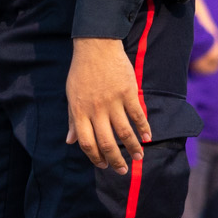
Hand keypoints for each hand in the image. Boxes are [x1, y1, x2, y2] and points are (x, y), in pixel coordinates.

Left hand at [65, 38, 151, 171]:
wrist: (96, 47)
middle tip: (123, 170)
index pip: (87, 142)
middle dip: (115, 160)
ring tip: (139, 157)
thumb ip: (72, 119)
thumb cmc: (81, 72)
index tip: (102, 165)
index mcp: (79, 112)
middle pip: (107, 142)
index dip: (95, 157)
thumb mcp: (71, 96)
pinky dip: (144, 128)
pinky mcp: (128, 92)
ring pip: (124, 132)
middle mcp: (96, 110)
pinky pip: (137, 115)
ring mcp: (113, 101)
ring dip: (133, 147)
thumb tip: (69, 141)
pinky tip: (148, 137)